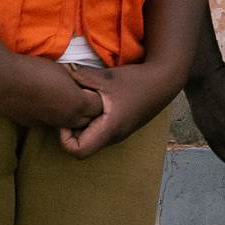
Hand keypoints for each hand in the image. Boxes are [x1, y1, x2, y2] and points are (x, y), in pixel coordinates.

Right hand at [0, 52, 102, 134]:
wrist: (3, 79)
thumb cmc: (35, 69)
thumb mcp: (64, 70)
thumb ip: (77, 82)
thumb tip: (81, 85)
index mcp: (77, 104)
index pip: (99, 106)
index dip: (95, 96)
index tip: (88, 86)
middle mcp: (66, 119)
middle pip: (86, 120)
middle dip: (86, 109)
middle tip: (78, 93)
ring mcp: (48, 124)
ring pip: (66, 124)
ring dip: (67, 114)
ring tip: (58, 96)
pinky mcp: (32, 124)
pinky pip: (47, 123)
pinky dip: (49, 115)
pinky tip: (40, 100)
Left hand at [59, 60, 182, 156]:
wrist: (165, 80)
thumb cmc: (137, 81)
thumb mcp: (106, 77)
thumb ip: (81, 76)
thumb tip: (60, 73)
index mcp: (109, 129)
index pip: (77, 151)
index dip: (65, 138)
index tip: (66, 117)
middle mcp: (113, 137)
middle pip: (82, 146)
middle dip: (71, 130)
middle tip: (68, 109)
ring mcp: (118, 133)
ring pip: (91, 138)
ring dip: (82, 125)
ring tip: (80, 104)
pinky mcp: (121, 127)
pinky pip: (99, 131)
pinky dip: (91, 120)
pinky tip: (92, 102)